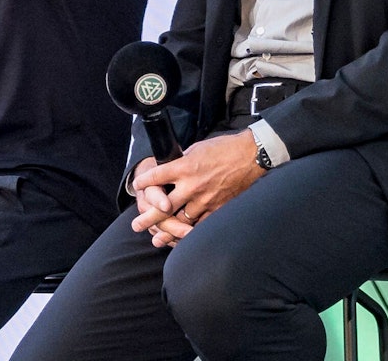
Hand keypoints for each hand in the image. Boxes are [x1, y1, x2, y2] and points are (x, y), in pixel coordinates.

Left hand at [131, 131, 264, 241]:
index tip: (138, 187)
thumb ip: (182, 161)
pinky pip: (201, 225)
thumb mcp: (197, 149)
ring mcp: (205, 199)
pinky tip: (183, 238)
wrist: (251, 155)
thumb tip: (170, 167)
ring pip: (181, 220)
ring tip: (157, 239)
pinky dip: (191, 232)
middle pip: (164, 207)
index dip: (144, 183)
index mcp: (184, 167)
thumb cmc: (224, 148)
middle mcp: (192, 185)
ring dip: (168, 230)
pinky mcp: (218, 208)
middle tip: (136, 226)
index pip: (156, 177)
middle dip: (148, 218)